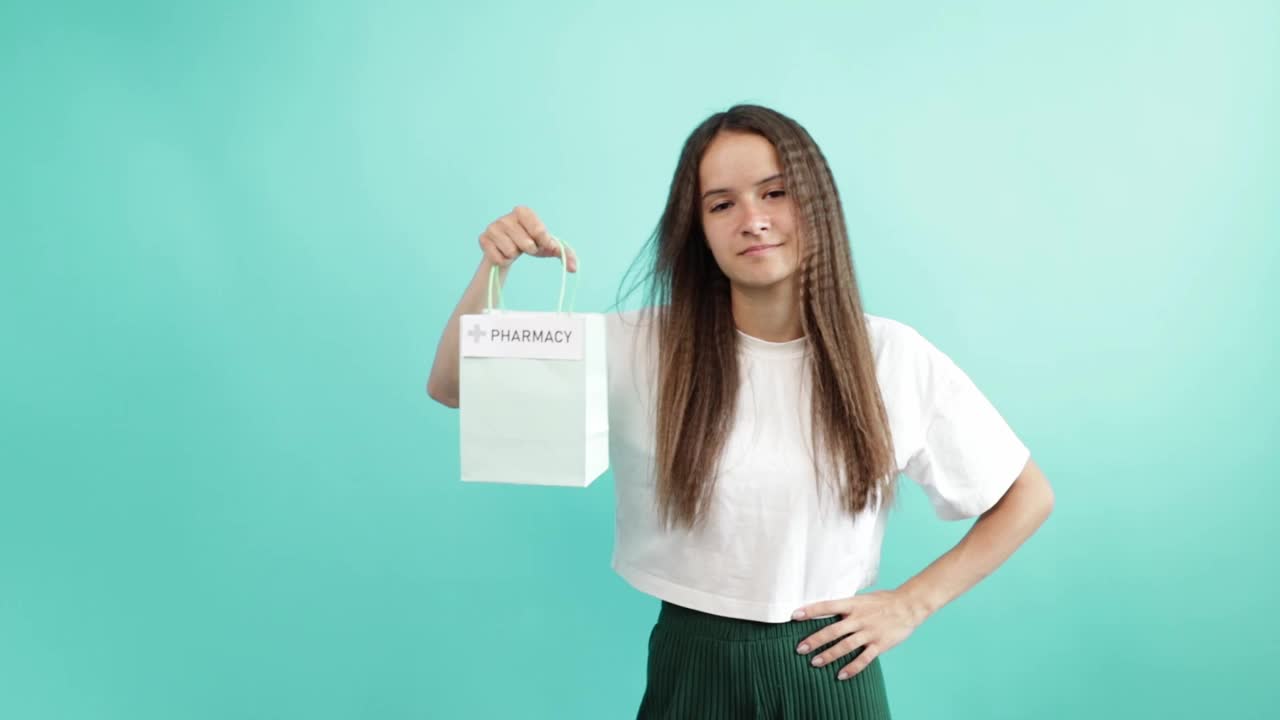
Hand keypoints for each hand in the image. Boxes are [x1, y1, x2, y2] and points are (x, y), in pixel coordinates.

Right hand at [478, 205, 576, 271]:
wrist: (505, 251)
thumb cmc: (530, 244)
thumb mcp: (548, 247)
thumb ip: (564, 253)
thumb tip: (574, 268)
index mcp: (523, 211)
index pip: (539, 230)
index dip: (545, 242)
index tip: (545, 245)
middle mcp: (506, 217)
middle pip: (526, 244)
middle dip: (529, 250)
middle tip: (526, 246)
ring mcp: (492, 227)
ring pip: (511, 252)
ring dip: (515, 256)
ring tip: (513, 249)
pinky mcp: (483, 239)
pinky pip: (499, 258)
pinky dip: (503, 261)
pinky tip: (502, 253)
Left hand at [791, 590, 926, 680]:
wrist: (909, 605)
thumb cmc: (883, 600)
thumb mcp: (862, 598)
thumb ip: (846, 605)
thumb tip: (827, 608)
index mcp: (853, 604)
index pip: (827, 606)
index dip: (810, 610)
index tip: (794, 615)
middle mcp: (859, 618)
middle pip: (832, 630)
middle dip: (814, 640)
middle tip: (799, 648)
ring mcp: (869, 632)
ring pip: (845, 646)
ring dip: (829, 655)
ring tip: (815, 662)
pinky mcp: (879, 644)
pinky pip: (864, 659)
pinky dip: (852, 668)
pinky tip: (841, 675)